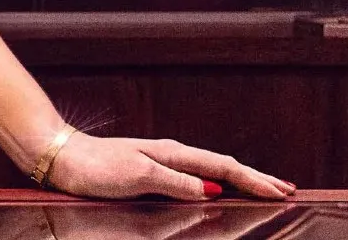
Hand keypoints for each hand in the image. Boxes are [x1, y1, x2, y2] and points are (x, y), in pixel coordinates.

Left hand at [45, 132, 295, 200]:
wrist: (61, 157)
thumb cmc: (95, 167)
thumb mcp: (137, 176)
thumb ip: (174, 182)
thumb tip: (210, 189)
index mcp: (172, 154)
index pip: (223, 167)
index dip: (253, 180)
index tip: (281, 192)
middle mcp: (170, 155)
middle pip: (223, 166)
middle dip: (255, 177)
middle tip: (287, 189)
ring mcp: (160, 161)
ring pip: (210, 170)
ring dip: (238, 179)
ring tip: (261, 188)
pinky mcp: (149, 171)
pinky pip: (193, 177)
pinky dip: (215, 181)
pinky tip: (217, 189)